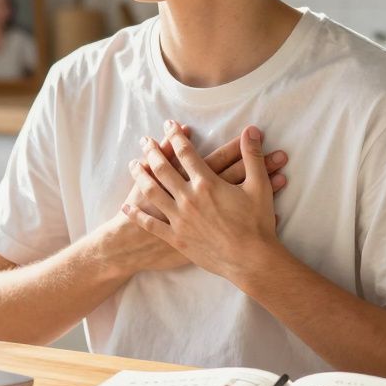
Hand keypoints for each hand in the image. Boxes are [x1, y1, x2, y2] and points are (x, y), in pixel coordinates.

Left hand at [122, 124, 280, 283]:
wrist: (251, 260)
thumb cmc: (257, 224)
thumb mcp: (259, 186)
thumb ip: (252, 156)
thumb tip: (251, 130)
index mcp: (206, 183)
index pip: (186, 152)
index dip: (176, 136)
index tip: (168, 125)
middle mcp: (188, 198)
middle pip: (163, 169)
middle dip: (152, 151)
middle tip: (144, 140)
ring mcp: (179, 219)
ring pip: (152, 192)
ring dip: (140, 176)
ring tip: (132, 164)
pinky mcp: (176, 238)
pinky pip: (150, 224)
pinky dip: (136, 215)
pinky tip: (126, 206)